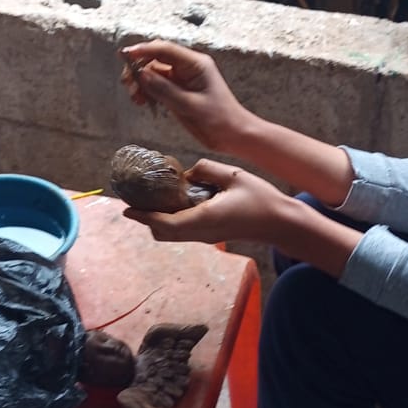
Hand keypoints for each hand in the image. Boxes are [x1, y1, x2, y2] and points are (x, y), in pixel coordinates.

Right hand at [119, 39, 250, 153]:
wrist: (233, 135)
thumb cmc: (219, 120)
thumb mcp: (189, 106)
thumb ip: (164, 90)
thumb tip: (142, 75)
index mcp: (195, 64)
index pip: (164, 49)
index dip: (143, 50)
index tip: (126, 56)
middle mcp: (188, 67)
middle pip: (156, 59)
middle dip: (139, 69)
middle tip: (128, 85)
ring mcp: (183, 79)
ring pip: (154, 73)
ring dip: (142, 83)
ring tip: (136, 99)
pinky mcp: (180, 91)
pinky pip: (158, 85)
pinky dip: (148, 92)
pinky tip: (143, 102)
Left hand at [124, 159, 360, 277]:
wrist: (280, 223)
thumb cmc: (260, 199)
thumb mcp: (233, 175)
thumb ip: (206, 170)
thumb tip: (188, 174)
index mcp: (202, 219)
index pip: (163, 223)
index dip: (143, 216)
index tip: (127, 209)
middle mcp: (201, 232)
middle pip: (163, 233)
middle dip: (146, 219)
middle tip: (136, 201)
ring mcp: (207, 237)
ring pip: (173, 234)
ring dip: (159, 221)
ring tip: (152, 200)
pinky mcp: (213, 235)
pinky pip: (184, 231)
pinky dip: (172, 221)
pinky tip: (176, 203)